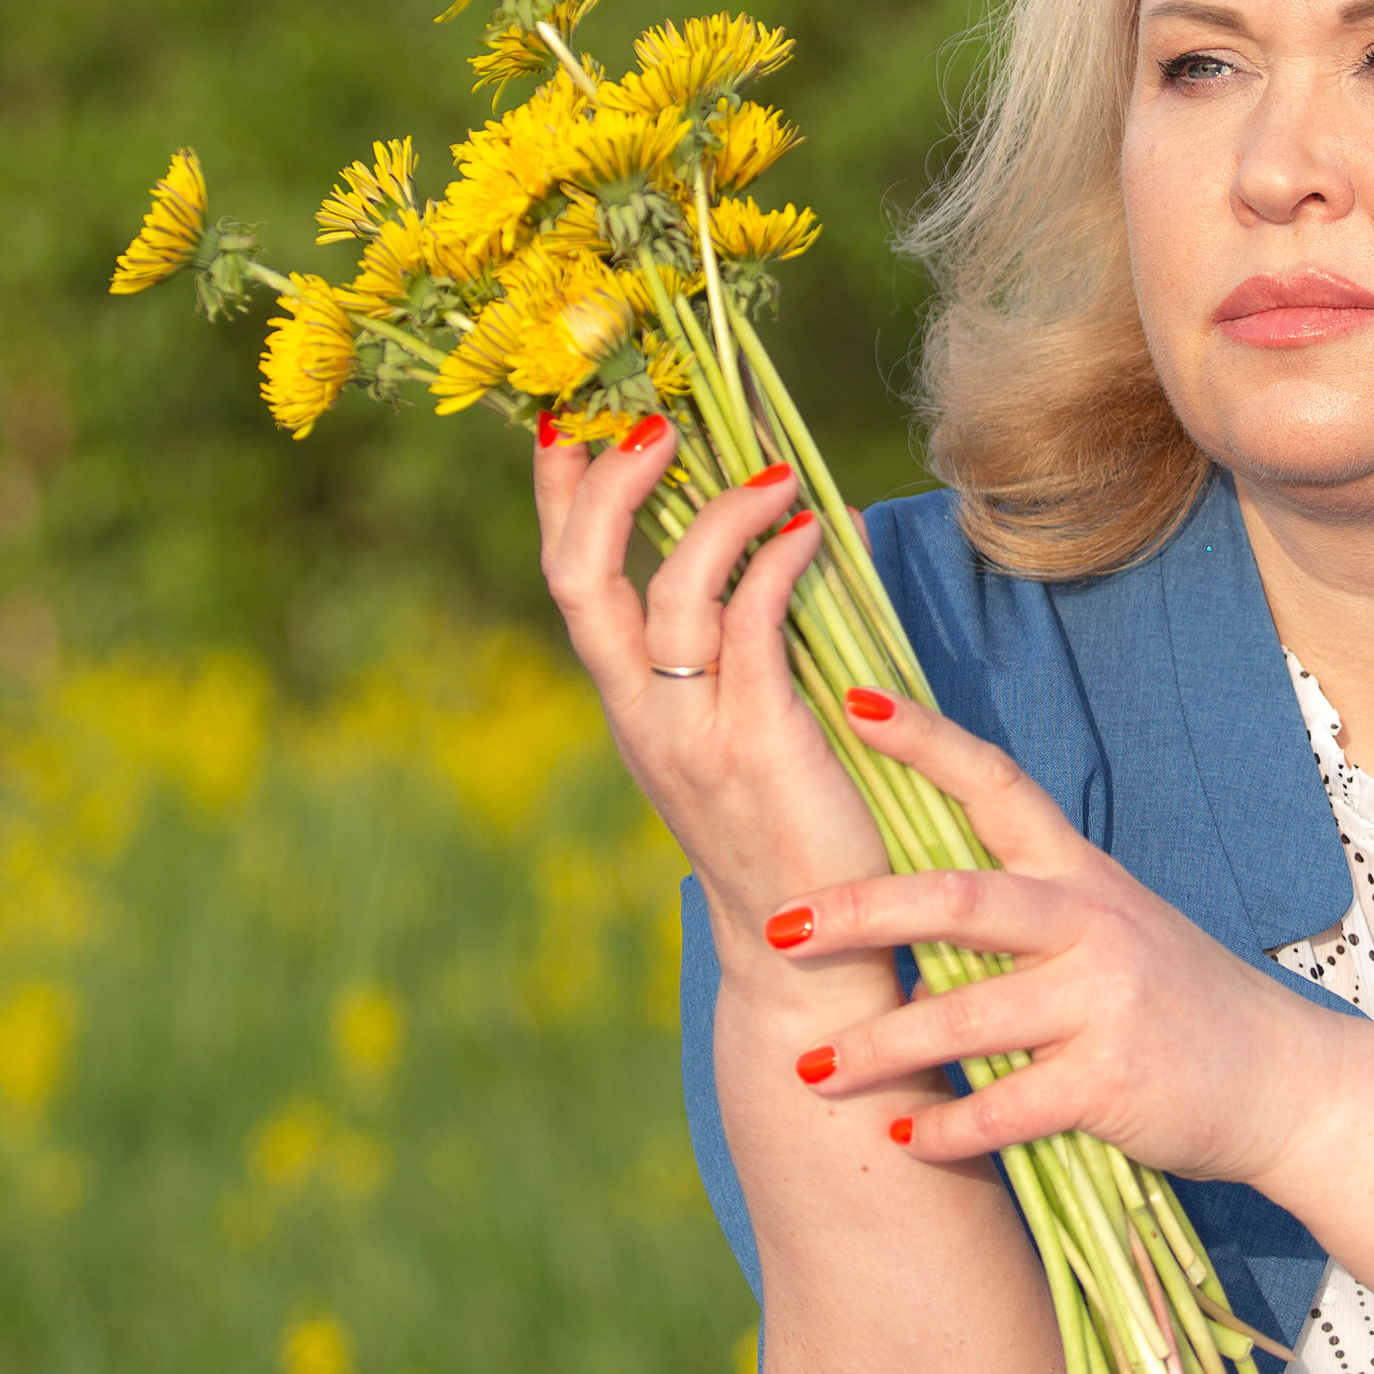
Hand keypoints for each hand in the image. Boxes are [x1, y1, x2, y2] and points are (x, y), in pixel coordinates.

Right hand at [531, 420, 898, 1012]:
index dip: (562, 497)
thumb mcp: (744, 724)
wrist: (812, 952)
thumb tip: (793, 525)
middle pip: (583, 579)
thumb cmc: (793, 827)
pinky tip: (811, 532)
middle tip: (655, 423)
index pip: (569, 580)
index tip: (573, 421)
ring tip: (772, 470)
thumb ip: (752, 640)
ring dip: (718, 515)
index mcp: (629, 702)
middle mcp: (641, 714)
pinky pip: (754, 631)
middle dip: (607, 488)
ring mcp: (693, 732)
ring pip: (669, 595)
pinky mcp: (758, 745)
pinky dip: (776, 567)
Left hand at [770, 691, 1356, 1186]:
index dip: (926, 740)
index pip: (997, 784)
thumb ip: (1017, 931)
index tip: (850, 703)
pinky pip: (1006, 1106)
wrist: (1285, 1081)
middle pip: (959, 900)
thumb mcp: (1109, 936)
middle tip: (779, 927)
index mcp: (1081, 874)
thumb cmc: (1178, 1004)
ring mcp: (1104, 1001)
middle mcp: (1092, 923)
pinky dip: (947, 1127)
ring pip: (965, 1016)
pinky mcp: (1113, 1082)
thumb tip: (908, 957)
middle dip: (860, 912)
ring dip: (879, 1046)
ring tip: (810, 1068)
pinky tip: (904, 1136)